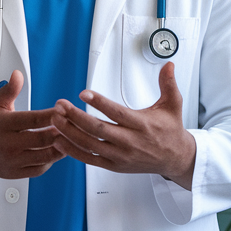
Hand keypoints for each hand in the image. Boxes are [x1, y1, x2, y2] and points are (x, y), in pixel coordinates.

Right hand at [0, 69, 63, 186]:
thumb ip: (10, 89)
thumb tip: (18, 75)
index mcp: (4, 124)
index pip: (34, 119)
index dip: (52, 115)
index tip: (65, 110)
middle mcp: (8, 144)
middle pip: (42, 139)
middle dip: (61, 132)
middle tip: (72, 125)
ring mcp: (12, 160)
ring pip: (44, 156)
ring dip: (60, 147)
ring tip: (68, 138)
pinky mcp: (15, 173)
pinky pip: (39, 169)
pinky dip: (50, 160)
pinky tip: (54, 151)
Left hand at [51, 62, 196, 189]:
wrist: (175, 159)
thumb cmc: (170, 131)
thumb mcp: (173, 105)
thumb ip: (168, 84)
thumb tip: (169, 65)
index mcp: (142, 125)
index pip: (117, 113)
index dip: (100, 103)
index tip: (83, 93)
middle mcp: (130, 142)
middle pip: (98, 129)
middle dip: (76, 116)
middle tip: (60, 105)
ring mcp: (120, 155)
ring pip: (90, 144)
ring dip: (70, 132)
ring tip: (55, 119)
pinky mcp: (114, 166)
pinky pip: (90, 160)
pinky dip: (73, 152)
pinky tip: (60, 141)